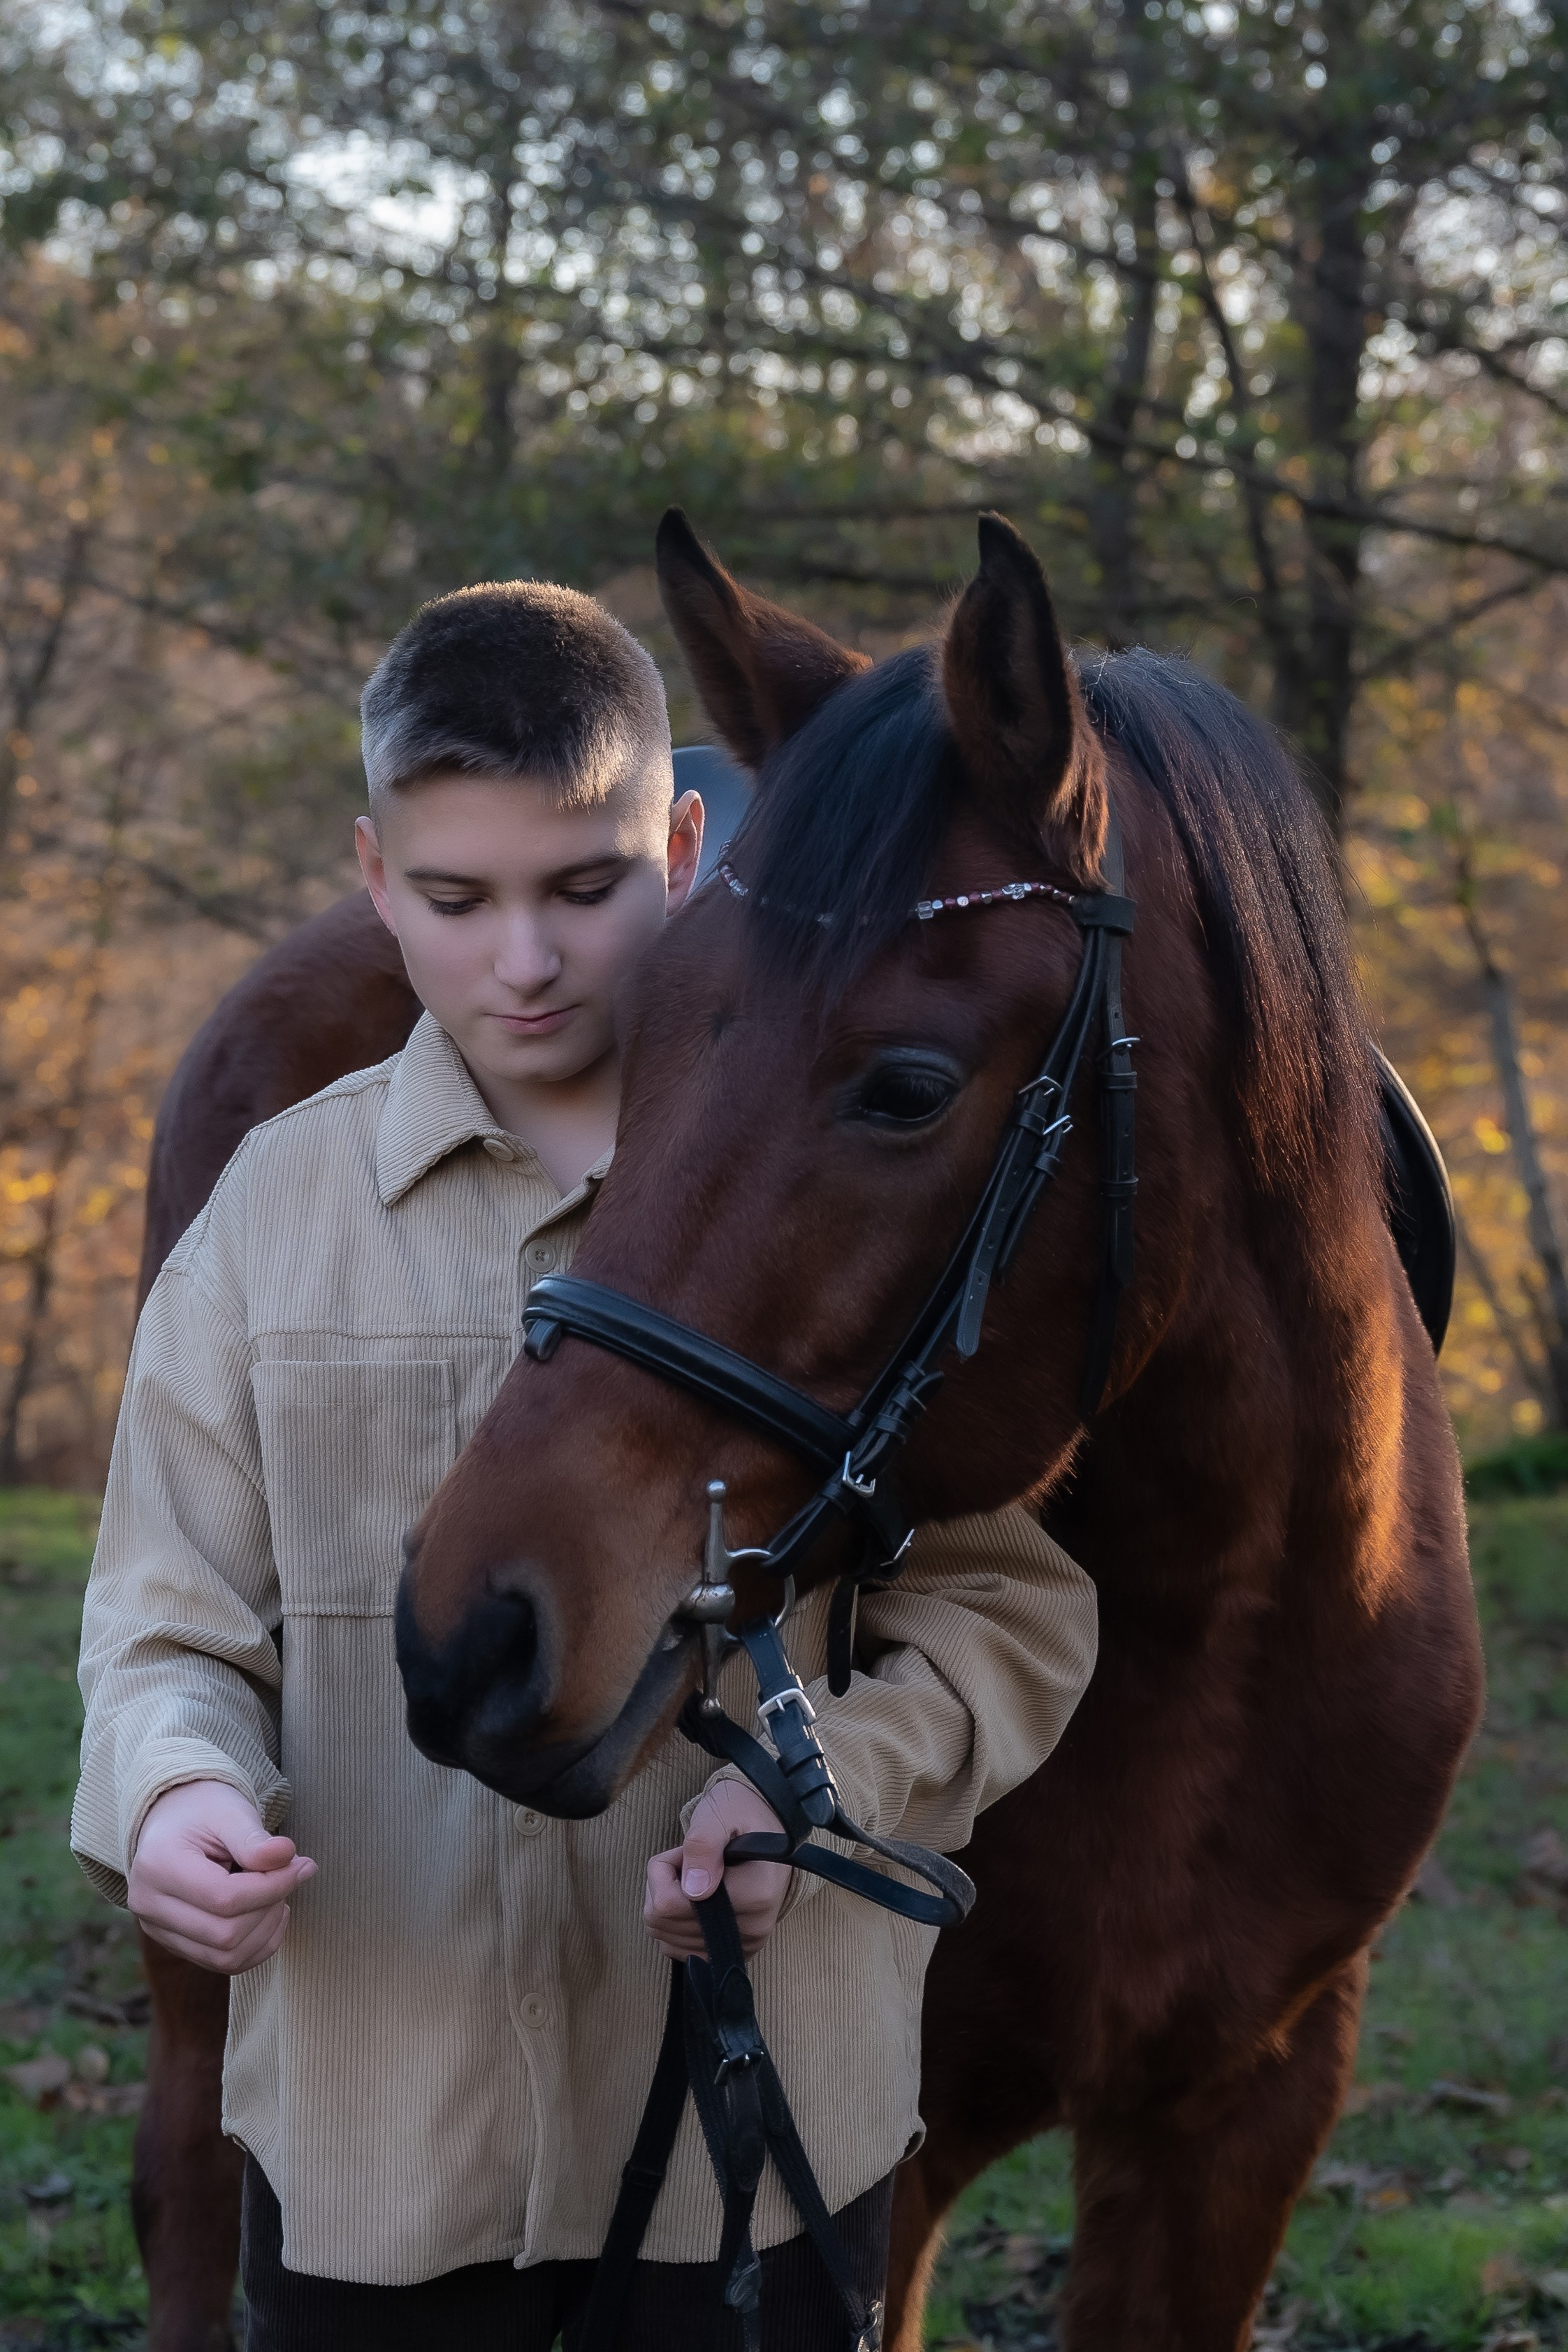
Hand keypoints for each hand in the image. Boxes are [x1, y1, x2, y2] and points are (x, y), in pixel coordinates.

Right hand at [128, 1780, 315, 1974]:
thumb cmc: (204, 1810)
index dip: (272, 1886)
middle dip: (270, 1907)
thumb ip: (255, 1839)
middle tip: (289, 1875)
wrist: (174, 1818)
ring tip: (278, 1893)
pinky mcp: (174, 1943)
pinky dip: (258, 1946)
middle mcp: (149, 1906)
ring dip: (266, 1930)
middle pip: (225, 1934)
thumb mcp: (230, 1811)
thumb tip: (288, 1857)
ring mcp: (157, 1930)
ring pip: (226, 1957)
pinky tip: (270, 1913)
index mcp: (158, 1866)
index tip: (301, 1864)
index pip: (224, 1898)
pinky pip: (223, 1963)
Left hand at [643, 1781, 790, 1962]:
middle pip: (663, 1922)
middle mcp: (752, 1928)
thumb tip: (693, 1890)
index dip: (665, 1870)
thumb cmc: (742, 1814)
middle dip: (663, 1885)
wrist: (768, 1827)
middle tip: (690, 1860)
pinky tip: (694, 1897)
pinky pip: (678, 1949)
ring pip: (665, 1937)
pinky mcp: (734, 1953)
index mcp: (754, 1894)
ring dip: (667, 1903)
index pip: (671, 1903)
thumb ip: (704, 1845)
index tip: (685, 1851)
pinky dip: (674, 1923)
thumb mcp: (719, 1815)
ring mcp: (744, 1945)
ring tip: (695, 1876)